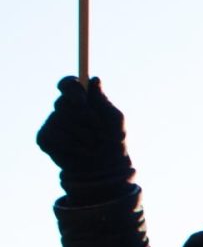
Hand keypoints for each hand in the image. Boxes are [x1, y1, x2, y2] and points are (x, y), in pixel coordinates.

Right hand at [37, 76, 134, 200]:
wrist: (104, 167)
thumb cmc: (113, 140)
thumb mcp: (114, 119)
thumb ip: (103, 101)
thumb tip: (95, 79)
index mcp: (81, 99)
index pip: (68, 84)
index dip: (71, 89)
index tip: (82, 99)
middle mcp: (63, 109)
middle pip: (63, 102)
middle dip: (85, 117)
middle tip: (99, 130)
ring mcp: (51, 123)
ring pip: (61, 122)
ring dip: (82, 135)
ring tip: (93, 144)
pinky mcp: (44, 139)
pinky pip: (54, 137)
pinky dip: (71, 145)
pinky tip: (80, 150)